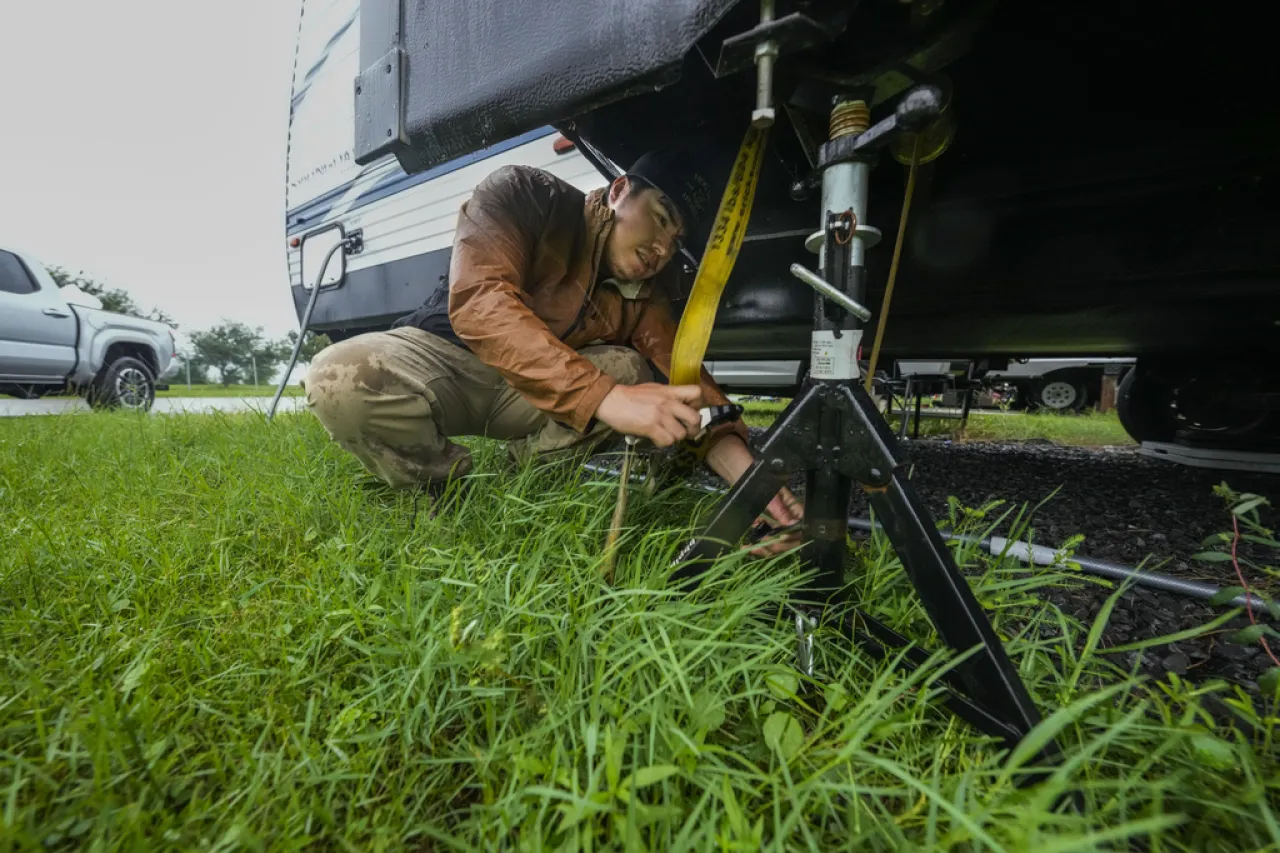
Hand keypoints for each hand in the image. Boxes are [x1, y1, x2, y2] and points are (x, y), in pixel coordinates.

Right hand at [595, 382, 703, 446]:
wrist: (612, 400)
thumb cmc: (631, 396)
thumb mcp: (654, 390)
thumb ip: (669, 396)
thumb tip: (681, 406)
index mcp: (670, 391)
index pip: (697, 392)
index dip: (698, 404)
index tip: (691, 410)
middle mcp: (668, 403)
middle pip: (695, 418)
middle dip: (693, 429)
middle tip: (686, 431)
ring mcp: (660, 415)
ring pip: (681, 433)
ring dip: (676, 437)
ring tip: (667, 435)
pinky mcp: (651, 427)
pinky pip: (667, 441)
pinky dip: (664, 443)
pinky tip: (657, 438)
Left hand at [703, 435, 805, 555]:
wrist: (737, 469)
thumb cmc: (755, 474)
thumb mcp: (768, 490)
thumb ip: (779, 507)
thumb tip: (791, 524)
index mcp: (792, 505)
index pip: (801, 526)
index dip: (793, 537)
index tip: (779, 540)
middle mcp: (787, 515)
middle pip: (790, 538)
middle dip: (776, 546)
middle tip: (759, 548)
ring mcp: (775, 520)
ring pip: (777, 541)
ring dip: (765, 548)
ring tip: (749, 549)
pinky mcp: (764, 523)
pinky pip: (765, 538)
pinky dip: (757, 544)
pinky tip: (747, 545)